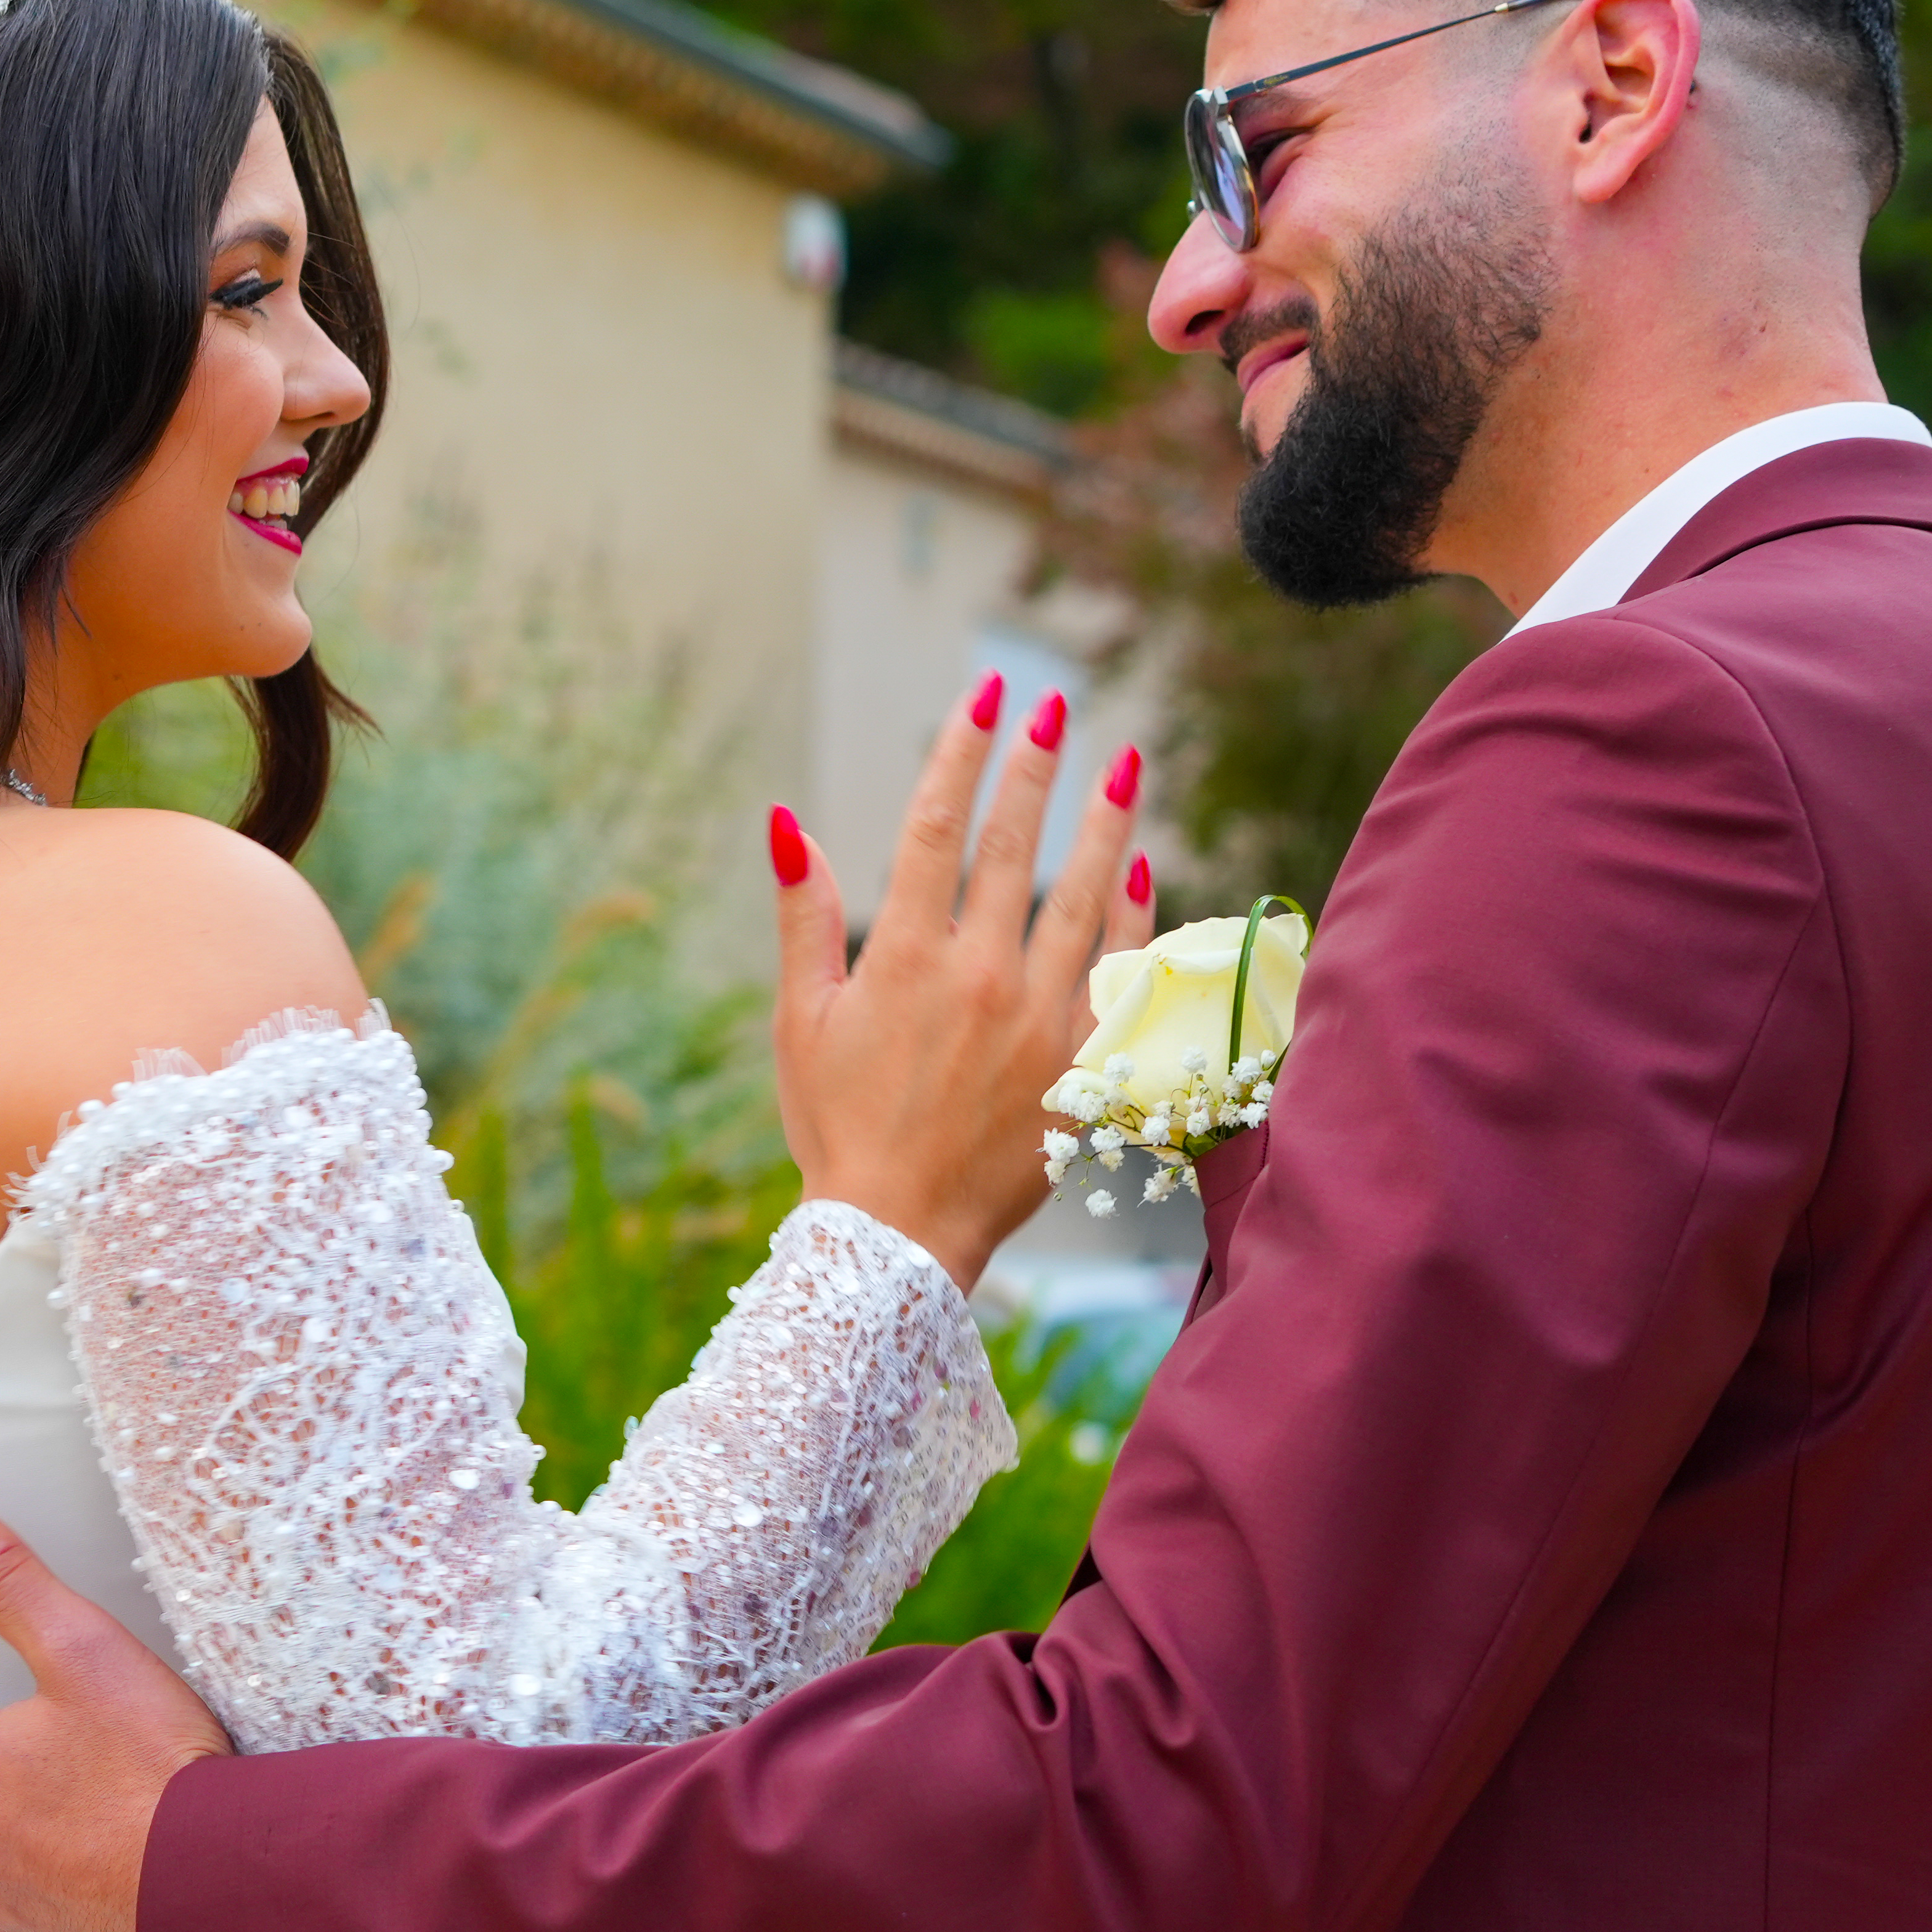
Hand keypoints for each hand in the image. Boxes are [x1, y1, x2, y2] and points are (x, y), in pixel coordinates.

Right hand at [770, 678, 1150, 1287]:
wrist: (898, 1235)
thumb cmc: (836, 1125)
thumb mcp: (803, 1019)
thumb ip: (805, 917)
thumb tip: (788, 821)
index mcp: (905, 959)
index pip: (939, 827)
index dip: (964, 753)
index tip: (987, 696)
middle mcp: (980, 977)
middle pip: (1015, 848)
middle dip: (1035, 767)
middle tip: (1055, 705)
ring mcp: (1040, 1021)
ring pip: (1082, 899)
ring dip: (1104, 825)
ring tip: (1124, 763)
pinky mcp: (1081, 1067)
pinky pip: (1120, 978)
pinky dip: (1134, 920)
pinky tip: (1142, 872)